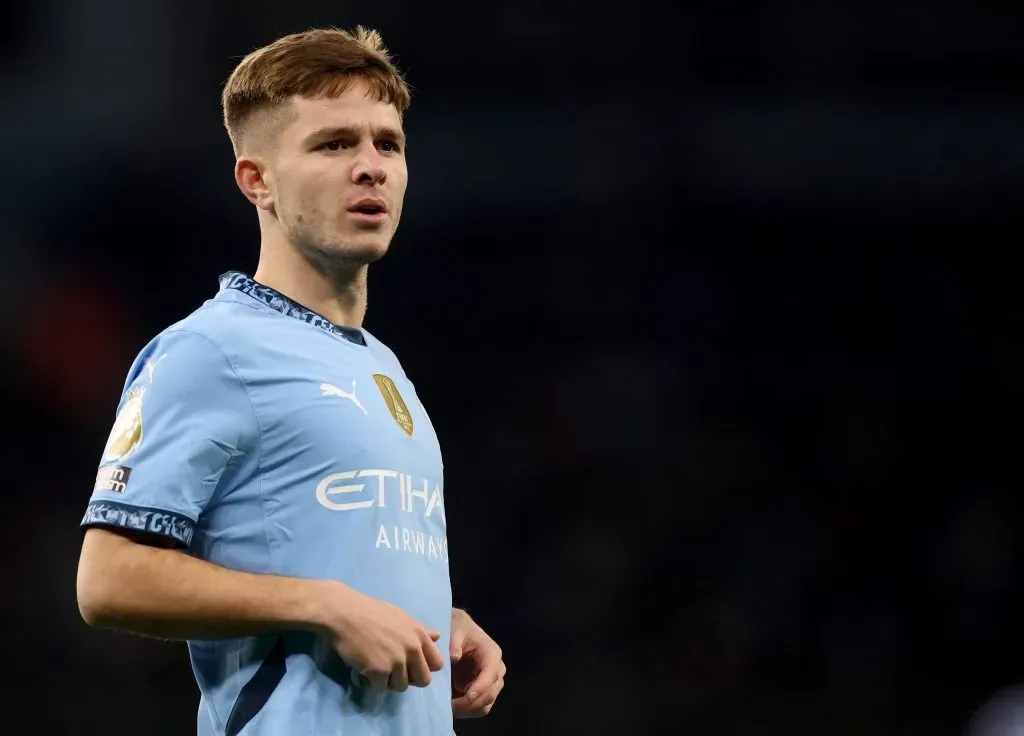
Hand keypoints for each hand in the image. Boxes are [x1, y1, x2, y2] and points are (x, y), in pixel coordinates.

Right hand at [325, 584, 444, 692]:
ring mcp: (396, 661)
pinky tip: (364, 670)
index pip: (437, 663)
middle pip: (423, 680)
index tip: (412, 665)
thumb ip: (421, 630)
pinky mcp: (378, 671)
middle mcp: (412, 649)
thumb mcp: (401, 617)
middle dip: (410, 679)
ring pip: (401, 686)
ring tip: (376, 668)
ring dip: (388, 681)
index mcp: (419, 635)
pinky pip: (380, 688)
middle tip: (394, 672)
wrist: (345, 613)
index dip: (425, 667)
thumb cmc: (372, 611)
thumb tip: (438, 636)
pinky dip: (371, 683)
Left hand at [449, 608, 504, 717]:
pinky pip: (479, 707)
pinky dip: (467, 711)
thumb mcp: (455, 629)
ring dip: (468, 709)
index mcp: (492, 654)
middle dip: (471, 703)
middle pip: (490, 693)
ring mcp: (491, 682)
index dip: (480, 687)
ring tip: (449, 707)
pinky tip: (452, 706)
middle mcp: (496, 670)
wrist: (458, 630)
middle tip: (450, 706)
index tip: (466, 697)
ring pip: (486, 704)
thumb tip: (454, 657)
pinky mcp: (482, 691)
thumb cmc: (458, 628)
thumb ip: (454, 643)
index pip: (491, 674)